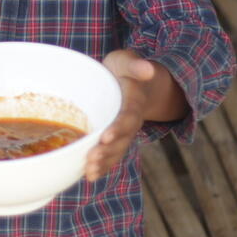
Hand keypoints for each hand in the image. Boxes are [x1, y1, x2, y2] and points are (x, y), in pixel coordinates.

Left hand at [85, 50, 159, 180]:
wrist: (130, 80)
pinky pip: (110, 154)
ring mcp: (123, 132)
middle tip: (91, 160)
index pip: (127, 116)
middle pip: (122, 139)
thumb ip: (135, 64)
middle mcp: (130, 121)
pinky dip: (101, 166)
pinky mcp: (114, 138)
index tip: (106, 136)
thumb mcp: (126, 61)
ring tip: (89, 172)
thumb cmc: (123, 69)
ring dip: (104, 163)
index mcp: (133, 102)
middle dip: (108, 151)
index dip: (119, 127)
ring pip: (116, 151)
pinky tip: (88, 175)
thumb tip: (148, 69)